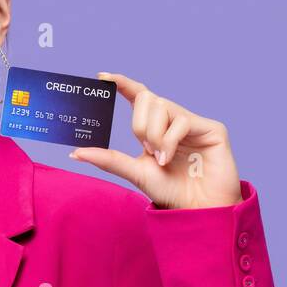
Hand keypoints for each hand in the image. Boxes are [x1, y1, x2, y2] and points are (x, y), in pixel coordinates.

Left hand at [70, 73, 241, 209]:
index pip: (138, 96)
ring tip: (161, 158)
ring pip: (161, 105)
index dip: (122, 84)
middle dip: (139, 125)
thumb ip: (108, 159)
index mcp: (155, 127)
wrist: (198, 209)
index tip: (102, 77)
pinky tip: (169, 158)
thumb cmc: (170, 190)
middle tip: (147, 149)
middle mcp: (173, 120)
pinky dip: (169, 141)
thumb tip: (75, 153)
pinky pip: (180, 120)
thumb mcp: (134, 172)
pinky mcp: (211, 128)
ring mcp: (192, 123)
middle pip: (147, 98)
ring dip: (154, 134)